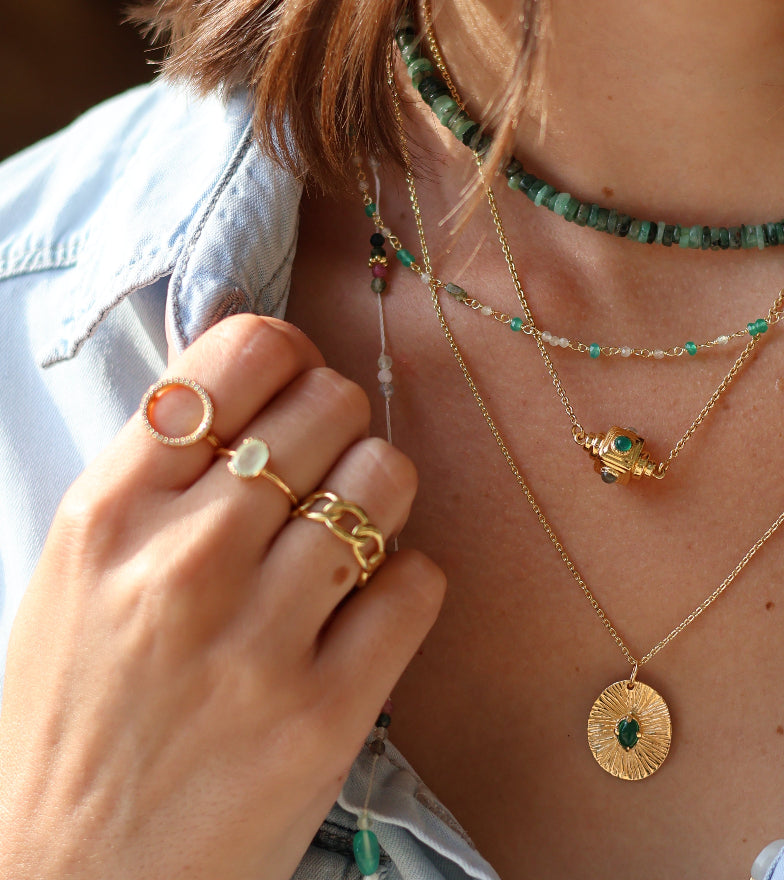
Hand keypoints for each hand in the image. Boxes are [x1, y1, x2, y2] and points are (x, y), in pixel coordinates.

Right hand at [0, 315, 444, 879]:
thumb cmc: (78, 715)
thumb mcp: (82, 572)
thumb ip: (164, 474)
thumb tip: (269, 376)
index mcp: (109, 514)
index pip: (242, 355)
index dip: (291, 354)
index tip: (299, 383)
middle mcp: (183, 563)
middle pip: (331, 405)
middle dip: (343, 424)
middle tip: (327, 468)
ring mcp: (257, 640)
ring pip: (386, 479)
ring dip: (383, 497)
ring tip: (350, 538)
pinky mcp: (324, 713)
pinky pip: (419, 582)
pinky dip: (407, 583)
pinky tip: (367, 611)